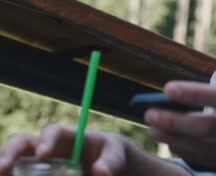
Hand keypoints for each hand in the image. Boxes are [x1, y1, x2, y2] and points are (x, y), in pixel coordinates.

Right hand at [0, 124, 129, 175]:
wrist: (107, 166)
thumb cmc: (110, 155)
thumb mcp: (116, 153)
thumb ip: (112, 160)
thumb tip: (101, 172)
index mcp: (67, 136)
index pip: (52, 131)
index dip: (46, 140)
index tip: (44, 154)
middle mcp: (45, 146)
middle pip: (21, 143)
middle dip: (10, 152)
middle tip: (3, 167)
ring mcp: (35, 163)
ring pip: (13, 160)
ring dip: (3, 165)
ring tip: (0, 175)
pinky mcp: (32, 173)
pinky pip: (17, 173)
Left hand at [145, 81, 215, 175]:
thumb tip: (203, 103)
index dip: (194, 93)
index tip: (168, 88)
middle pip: (207, 126)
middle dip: (175, 121)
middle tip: (149, 115)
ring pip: (206, 147)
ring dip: (177, 139)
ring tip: (155, 130)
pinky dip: (193, 155)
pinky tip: (177, 148)